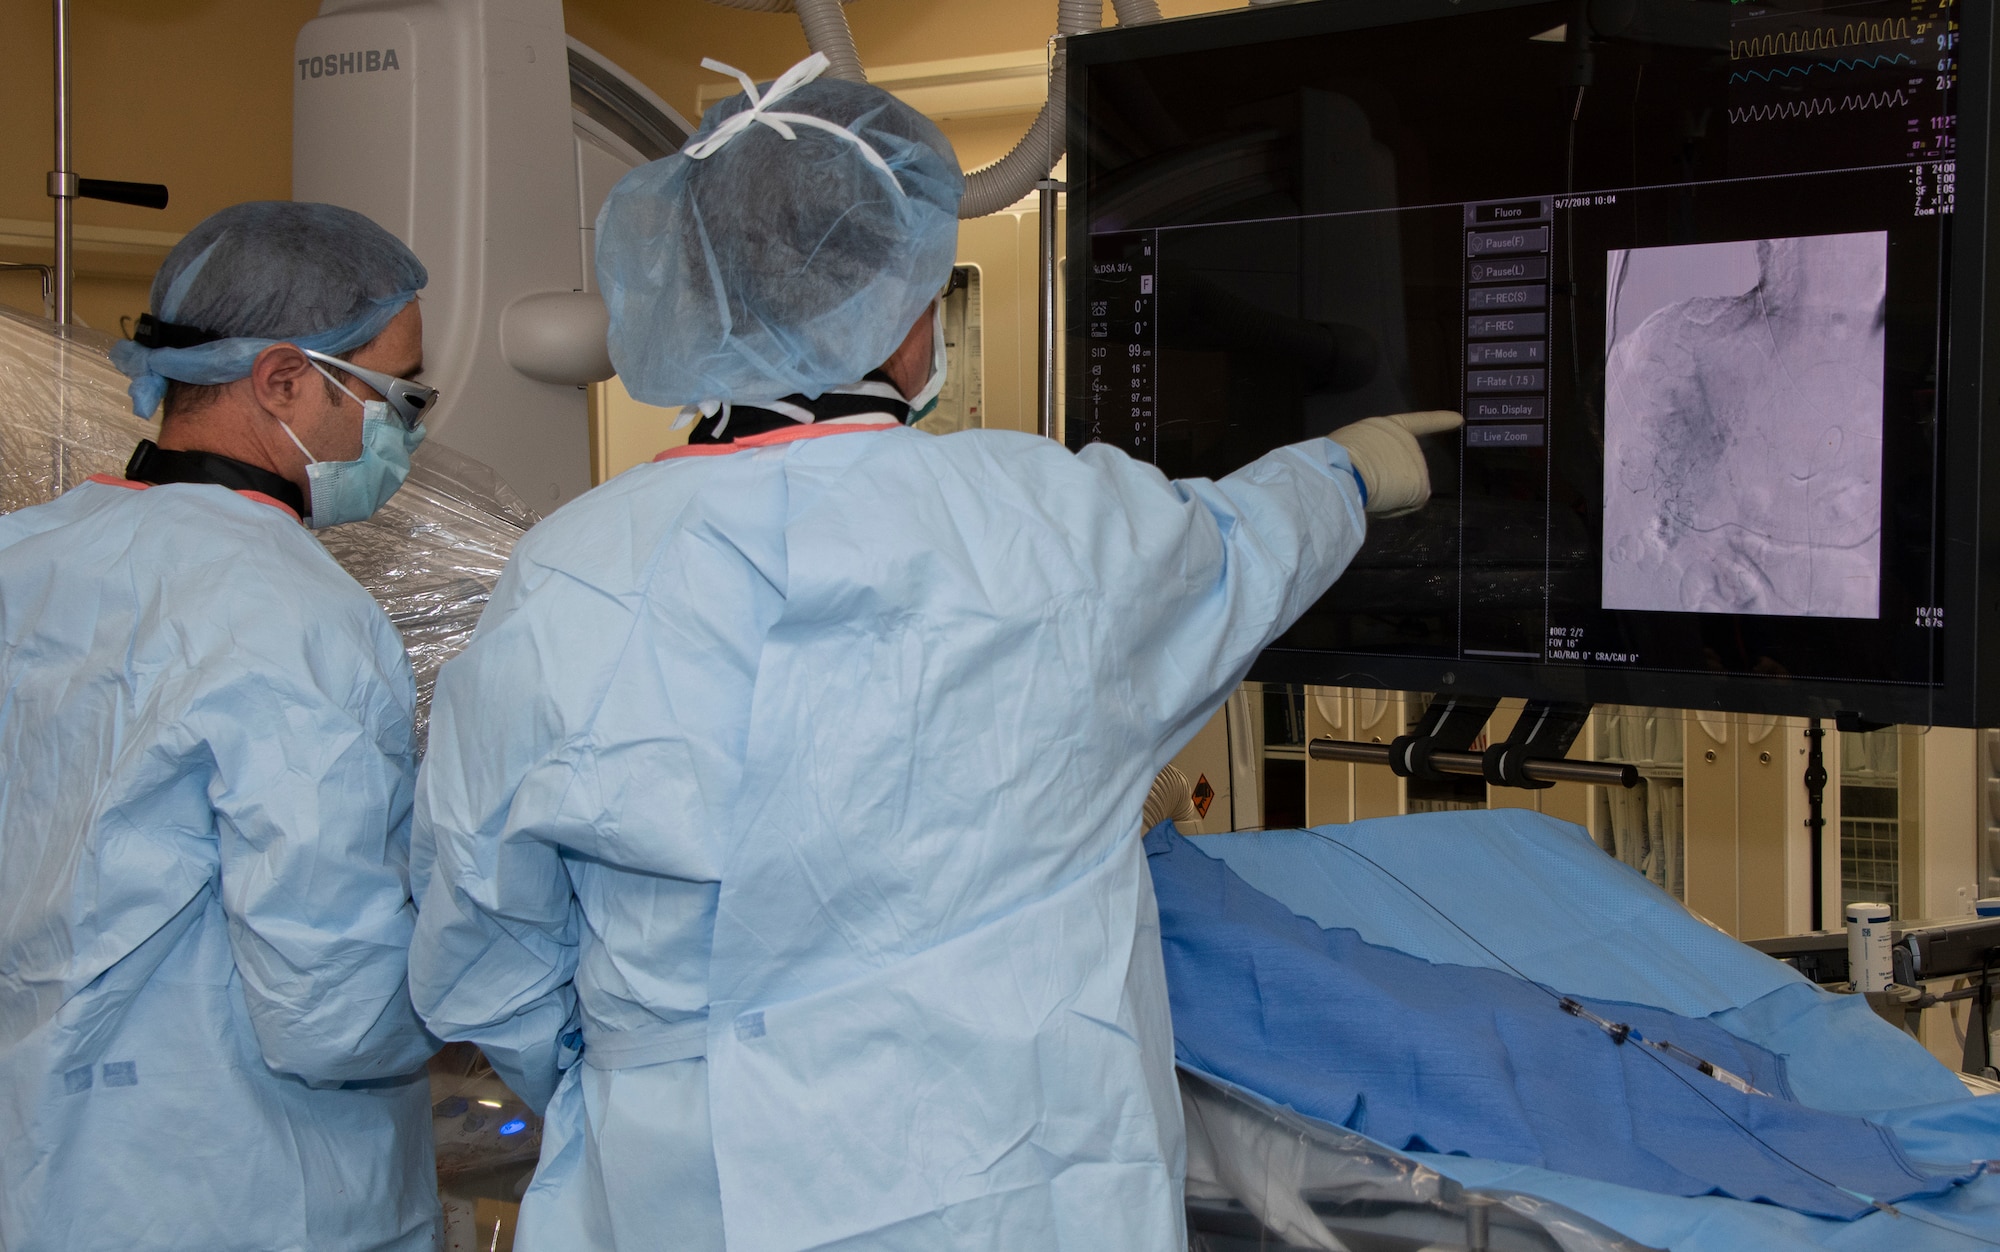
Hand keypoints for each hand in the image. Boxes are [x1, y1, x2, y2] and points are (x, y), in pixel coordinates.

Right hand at [1327, 410, 1462, 517]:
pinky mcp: (1421, 486)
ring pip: (1402, 491)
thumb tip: (1373, 482)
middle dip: (1386, 481)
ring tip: (1366, 489)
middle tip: (1362, 482)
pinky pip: (1407, 505)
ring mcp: (1418, 463)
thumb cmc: (1337, 458)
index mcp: (1387, 427)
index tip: (1460, 419)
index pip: (1418, 422)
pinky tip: (1378, 502)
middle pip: (1401, 469)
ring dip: (1386, 497)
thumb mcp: (1352, 446)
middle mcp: (1408, 442)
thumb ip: (1369, 456)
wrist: (1344, 469)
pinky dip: (1392, 510)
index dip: (1439, 420)